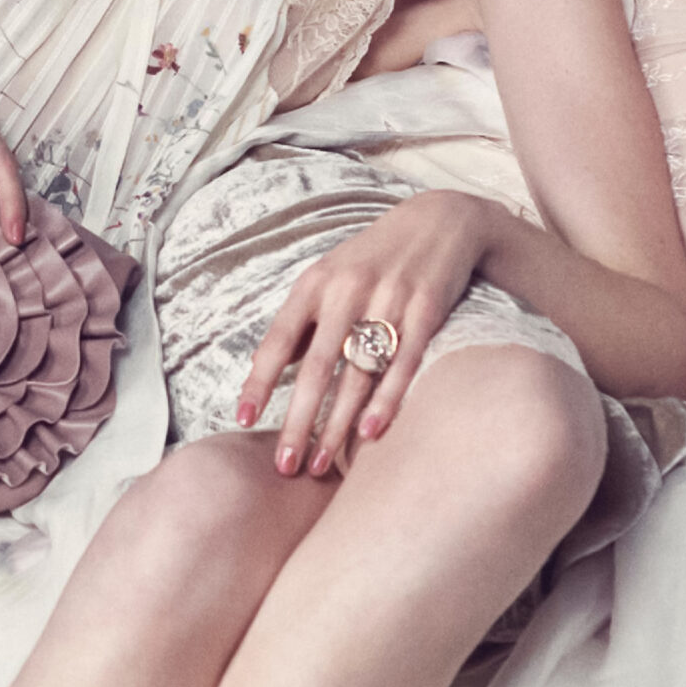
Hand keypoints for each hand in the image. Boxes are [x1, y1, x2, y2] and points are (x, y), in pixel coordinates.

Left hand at [236, 190, 497, 478]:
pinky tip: (369, 434)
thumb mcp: (329, 276)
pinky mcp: (426, 309)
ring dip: (337, 425)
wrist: (441, 220)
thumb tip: (265, 370)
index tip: (244, 419)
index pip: (278, 340)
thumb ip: (300, 321)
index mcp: (315, 283)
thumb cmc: (374, 258)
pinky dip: (385, 400)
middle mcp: (347, 290)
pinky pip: (403, 363)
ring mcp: (389, 299)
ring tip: (322, 465)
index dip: (260, 381)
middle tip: (286, 467)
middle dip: (299, 421)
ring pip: (357, 374)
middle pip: (316, 367)